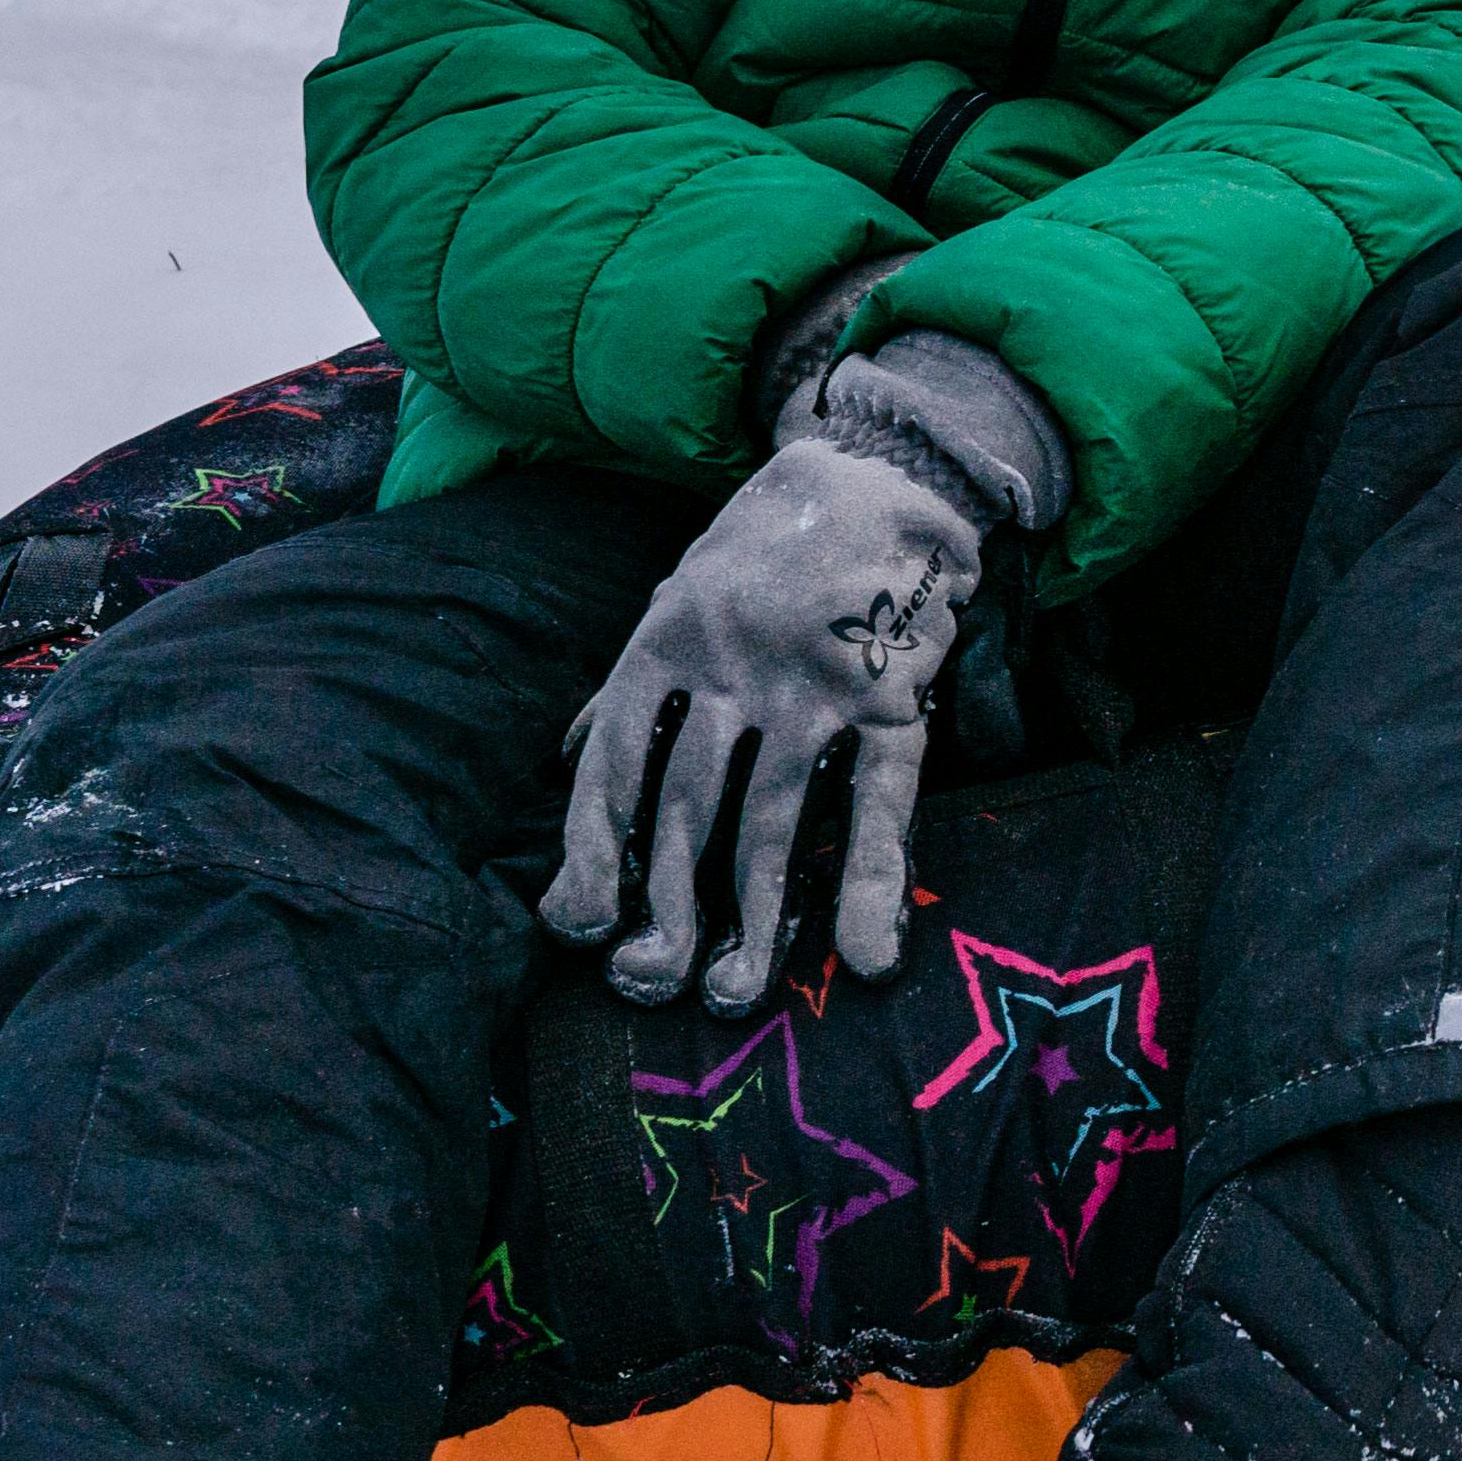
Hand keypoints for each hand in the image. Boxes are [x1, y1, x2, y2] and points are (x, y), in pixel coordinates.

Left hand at [544, 439, 981, 1006]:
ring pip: (770, 821)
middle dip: (665, 907)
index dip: (591, 849)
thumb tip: (570, 758)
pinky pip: (878, 798)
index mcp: (666, 639)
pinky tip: (863, 951)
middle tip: (649, 982)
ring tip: (734, 993)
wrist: (888, 467)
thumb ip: (633, 686)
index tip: (579, 924)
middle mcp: (730, 667)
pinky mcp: (891, 695)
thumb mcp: (681, 593)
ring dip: (754, 917)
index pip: (612, 761)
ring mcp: (813, 685)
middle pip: (684, 809)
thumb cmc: (773, 541)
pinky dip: (871, 879)